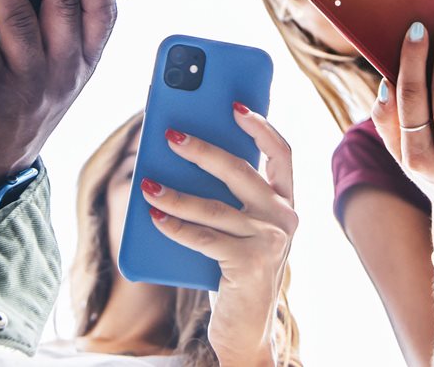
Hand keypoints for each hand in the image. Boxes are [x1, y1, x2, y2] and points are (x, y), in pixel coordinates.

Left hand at [142, 107, 296, 366]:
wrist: (246, 329)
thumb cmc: (235, 267)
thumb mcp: (239, 226)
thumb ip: (227, 195)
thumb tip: (181, 152)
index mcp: (286, 201)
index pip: (281, 152)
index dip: (259, 126)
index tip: (234, 104)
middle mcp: (285, 218)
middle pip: (241, 172)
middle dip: (203, 150)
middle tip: (170, 135)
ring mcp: (270, 242)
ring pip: (215, 207)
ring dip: (176, 194)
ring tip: (147, 183)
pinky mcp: (249, 266)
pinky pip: (204, 240)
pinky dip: (176, 228)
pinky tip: (154, 218)